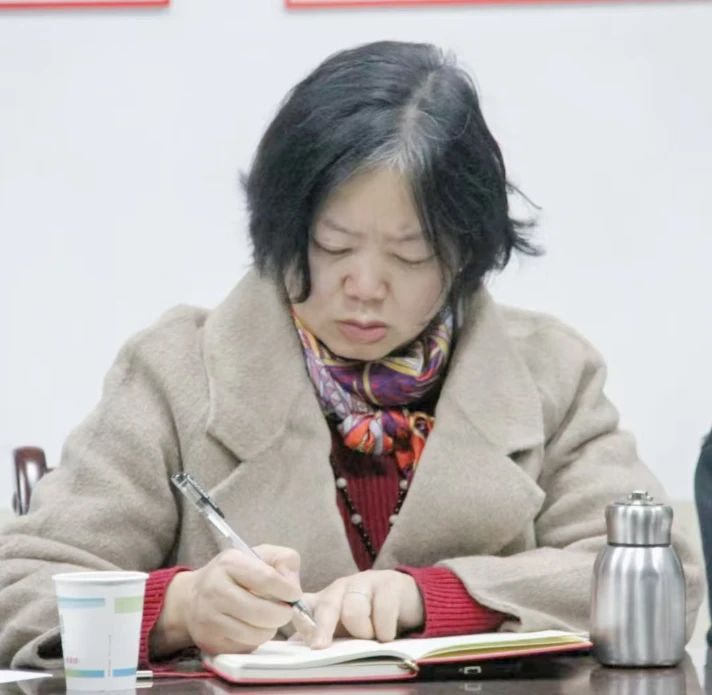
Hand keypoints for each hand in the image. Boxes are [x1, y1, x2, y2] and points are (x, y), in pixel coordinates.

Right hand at [151, 544, 302, 656]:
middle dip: (282, 614)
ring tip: (267, 618)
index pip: (266, 579)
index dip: (287, 590)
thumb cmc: (234, 574)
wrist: (191, 597)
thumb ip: (284, 561)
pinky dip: (255, 640)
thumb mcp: (259, 554)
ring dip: (270, 628)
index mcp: (229, 563)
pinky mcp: (210, 642)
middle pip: (262, 612)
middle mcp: (215, 590)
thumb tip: (293, 587)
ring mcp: (210, 619)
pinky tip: (251, 627)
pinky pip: (245, 647)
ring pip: (256, 634)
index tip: (294, 594)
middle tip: (285, 611)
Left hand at [292, 570, 423, 647]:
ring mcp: (364, 582)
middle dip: (323, 628)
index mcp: (325, 599)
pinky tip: (388, 633)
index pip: (305, 607)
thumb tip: (301, 649)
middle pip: (327, 606)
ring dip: (363, 631)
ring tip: (372, 637)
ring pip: (353, 610)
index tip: (301, 640)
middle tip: (320, 648)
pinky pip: (382, 610)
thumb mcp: (345, 629)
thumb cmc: (370, 618)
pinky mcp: (388, 582)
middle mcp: (341, 587)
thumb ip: (325, 634)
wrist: (406, 599)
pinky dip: (384, 629)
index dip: (301, 622)